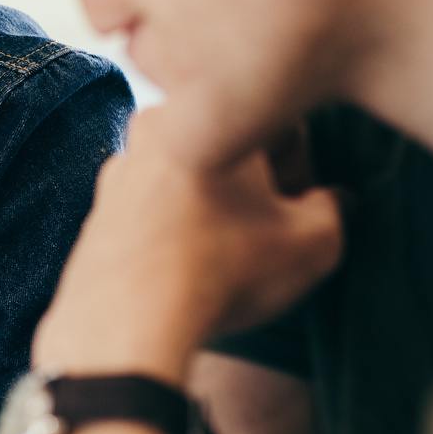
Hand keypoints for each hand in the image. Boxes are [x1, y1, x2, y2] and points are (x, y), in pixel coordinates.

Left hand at [33, 110, 344, 380]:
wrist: (126, 322)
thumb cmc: (224, 270)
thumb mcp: (312, 243)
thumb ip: (335, 209)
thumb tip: (333, 200)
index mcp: (208, 111)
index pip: (276, 120)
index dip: (302, 168)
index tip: (299, 209)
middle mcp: (153, 126)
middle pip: (225, 146)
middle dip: (253, 183)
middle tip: (266, 230)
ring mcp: (118, 168)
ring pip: (187, 176)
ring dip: (211, 205)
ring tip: (225, 253)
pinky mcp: (97, 208)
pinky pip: (152, 209)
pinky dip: (173, 229)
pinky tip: (186, 267)